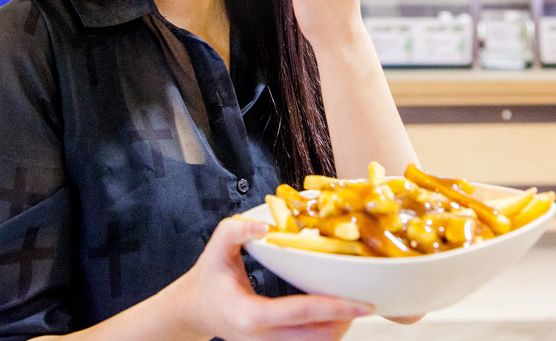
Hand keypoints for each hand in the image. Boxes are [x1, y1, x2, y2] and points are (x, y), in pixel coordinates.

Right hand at [174, 218, 372, 340]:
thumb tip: (265, 226)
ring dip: (338, 327)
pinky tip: (332, 310)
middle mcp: (263, 338)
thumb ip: (235, 231)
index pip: (301, 312)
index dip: (335, 307)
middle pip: (318, 338)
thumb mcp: (215, 249)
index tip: (362, 303)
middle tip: (362, 299)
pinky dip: (325, 329)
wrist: (193, 311)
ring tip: (350, 303)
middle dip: (345, 320)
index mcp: (251, 315)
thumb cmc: (206, 280)